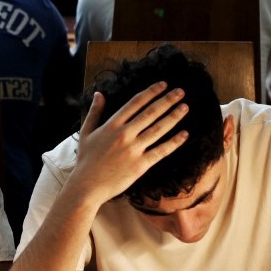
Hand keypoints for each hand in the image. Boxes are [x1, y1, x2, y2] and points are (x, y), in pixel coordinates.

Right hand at [69, 82, 187, 204]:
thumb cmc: (86, 160)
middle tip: (181, 92)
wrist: (87, 186)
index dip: (151, 92)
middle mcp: (124, 134)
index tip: (163, 85)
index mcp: (112, 125)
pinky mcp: (140, 165)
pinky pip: (161, 150)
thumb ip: (94, 112)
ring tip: (185, 107)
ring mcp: (133, 149)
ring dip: (173, 117)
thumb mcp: (86, 132)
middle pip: (150, 113)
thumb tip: (99, 94)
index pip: (135, 103)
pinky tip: (184, 134)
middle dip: (167, 100)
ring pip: (158, 129)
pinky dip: (174, 142)